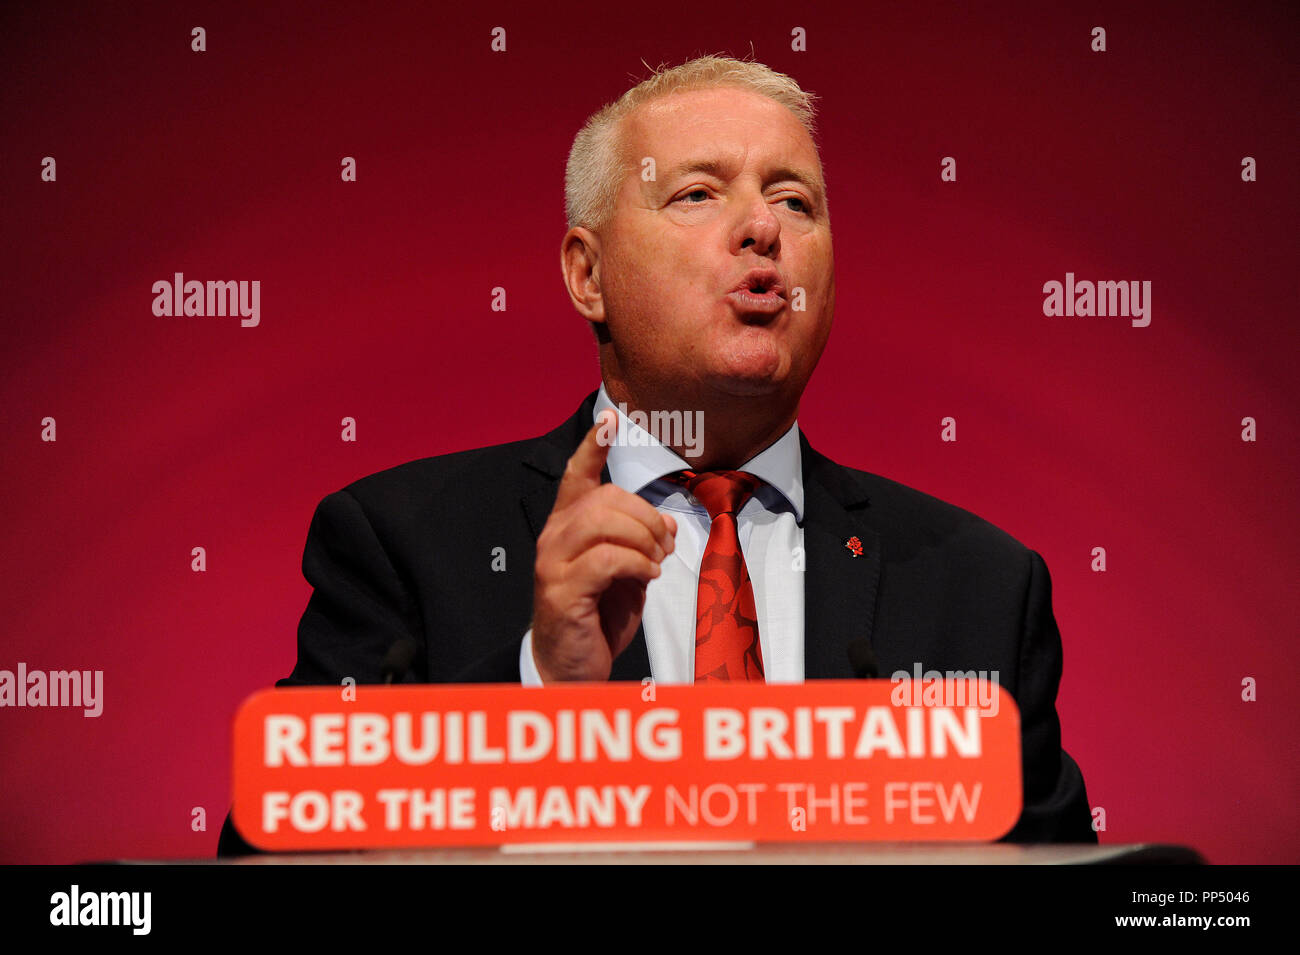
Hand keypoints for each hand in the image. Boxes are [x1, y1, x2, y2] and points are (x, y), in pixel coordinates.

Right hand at [531, 410, 676, 681]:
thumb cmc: (596, 618)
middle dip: (646, 517)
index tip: (608, 420)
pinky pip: (606, 559)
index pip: (577, 476)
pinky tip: (647, 578)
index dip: (593, 446)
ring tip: (654, 563)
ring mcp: (553, 563)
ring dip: (642, 540)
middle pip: (605, 499)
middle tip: (663, 546)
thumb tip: (667, 525)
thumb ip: (642, 544)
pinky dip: (636, 564)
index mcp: (567, 527)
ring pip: (603, 522)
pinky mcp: (561, 590)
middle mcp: (554, 538)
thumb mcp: (627, 574)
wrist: (569, 667)